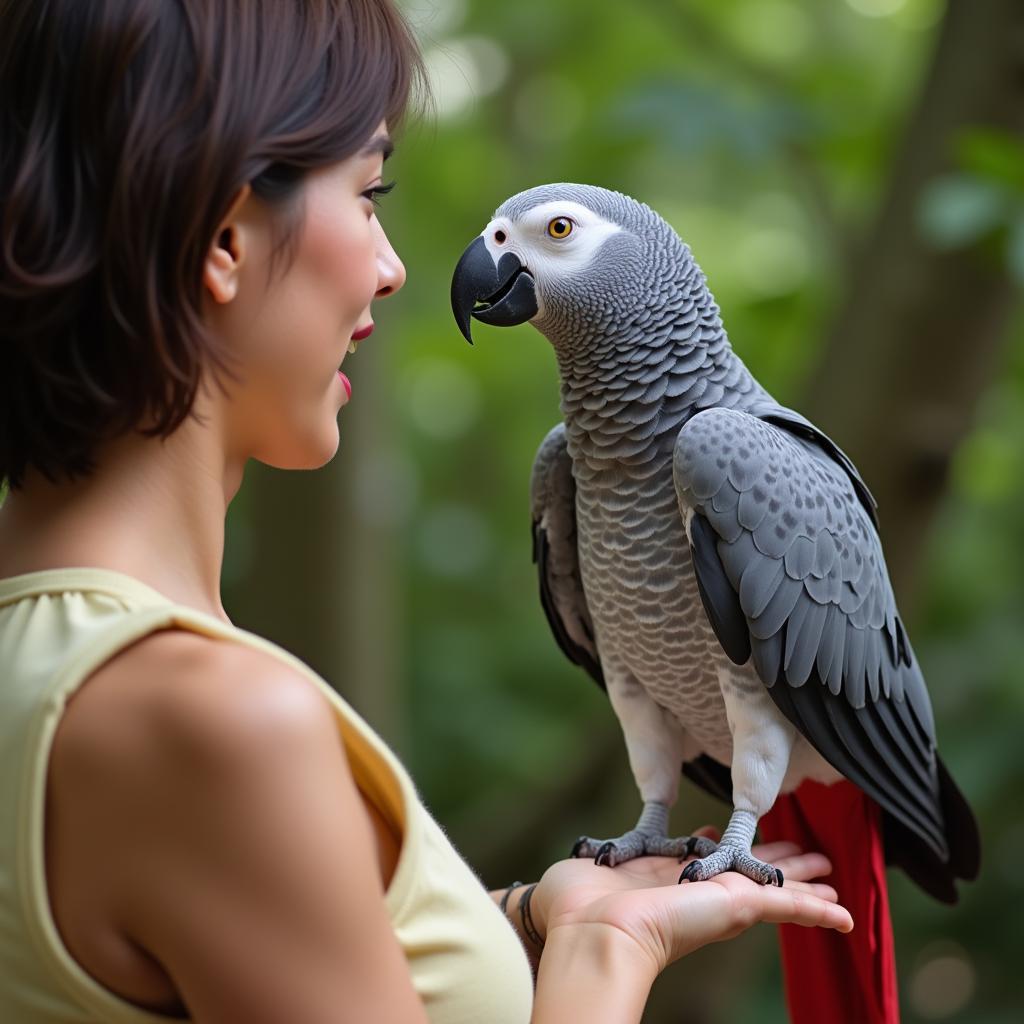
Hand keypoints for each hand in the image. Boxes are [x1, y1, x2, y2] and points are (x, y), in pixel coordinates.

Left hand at [534, 827, 853, 976]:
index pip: (708, 865)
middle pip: (751, 878)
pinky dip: (819, 912)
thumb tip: (614, 849)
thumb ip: (611, 856)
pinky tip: (844, 917)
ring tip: (831, 877)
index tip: (735, 835)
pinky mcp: (738, 909)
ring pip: (776, 893)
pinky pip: (788, 909)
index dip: (726, 850)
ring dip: (805, 885)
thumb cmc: (578, 902)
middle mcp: (700, 894)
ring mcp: (721, 904)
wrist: (590, 933)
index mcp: (669, 879)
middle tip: (810, 859)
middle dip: (781, 867)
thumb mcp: (600, 866)